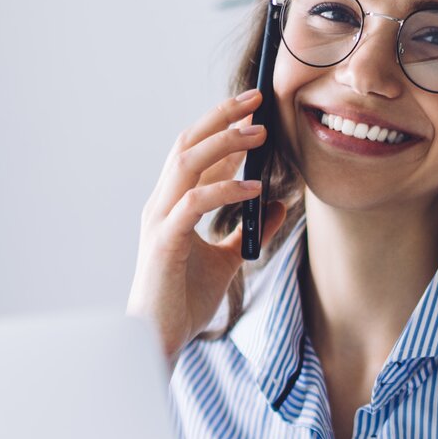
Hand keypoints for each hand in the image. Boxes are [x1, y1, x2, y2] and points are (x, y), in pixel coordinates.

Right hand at [127, 88, 288, 364]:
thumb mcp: (228, 259)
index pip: (195, 153)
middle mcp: (161, 204)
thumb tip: (278, 204)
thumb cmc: (185, 299)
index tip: (255, 110)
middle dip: (221, 118)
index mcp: (172, 204)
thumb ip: (249, 230)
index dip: (223, 127)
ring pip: (187, 163)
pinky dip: (225, 190)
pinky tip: (254, 188)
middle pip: (187, 144)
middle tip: (257, 100)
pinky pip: (194, 203)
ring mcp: (159, 220)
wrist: (159, 338)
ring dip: (224, 143)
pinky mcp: (164, 242)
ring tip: (259, 132)